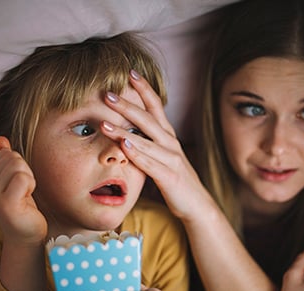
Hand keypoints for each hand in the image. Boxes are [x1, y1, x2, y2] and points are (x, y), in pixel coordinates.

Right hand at [0, 136, 46, 243]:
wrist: (26, 234)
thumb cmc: (21, 205)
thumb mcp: (11, 179)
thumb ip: (4, 159)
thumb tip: (1, 139)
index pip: (6, 153)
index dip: (19, 167)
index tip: (16, 186)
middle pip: (13, 158)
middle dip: (25, 172)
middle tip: (22, 192)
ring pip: (18, 166)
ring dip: (28, 179)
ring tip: (23, 195)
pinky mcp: (4, 203)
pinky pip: (23, 178)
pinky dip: (30, 186)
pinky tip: (26, 200)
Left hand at [100, 71, 214, 222]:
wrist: (198, 206)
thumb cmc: (176, 180)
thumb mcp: (162, 157)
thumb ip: (148, 143)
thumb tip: (127, 132)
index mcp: (168, 136)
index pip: (156, 106)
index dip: (144, 89)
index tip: (130, 72)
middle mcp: (171, 144)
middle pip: (148, 119)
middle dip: (127, 105)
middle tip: (107, 93)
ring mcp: (171, 159)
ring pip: (146, 140)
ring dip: (124, 130)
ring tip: (105, 122)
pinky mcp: (169, 177)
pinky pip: (150, 164)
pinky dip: (137, 154)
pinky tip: (124, 146)